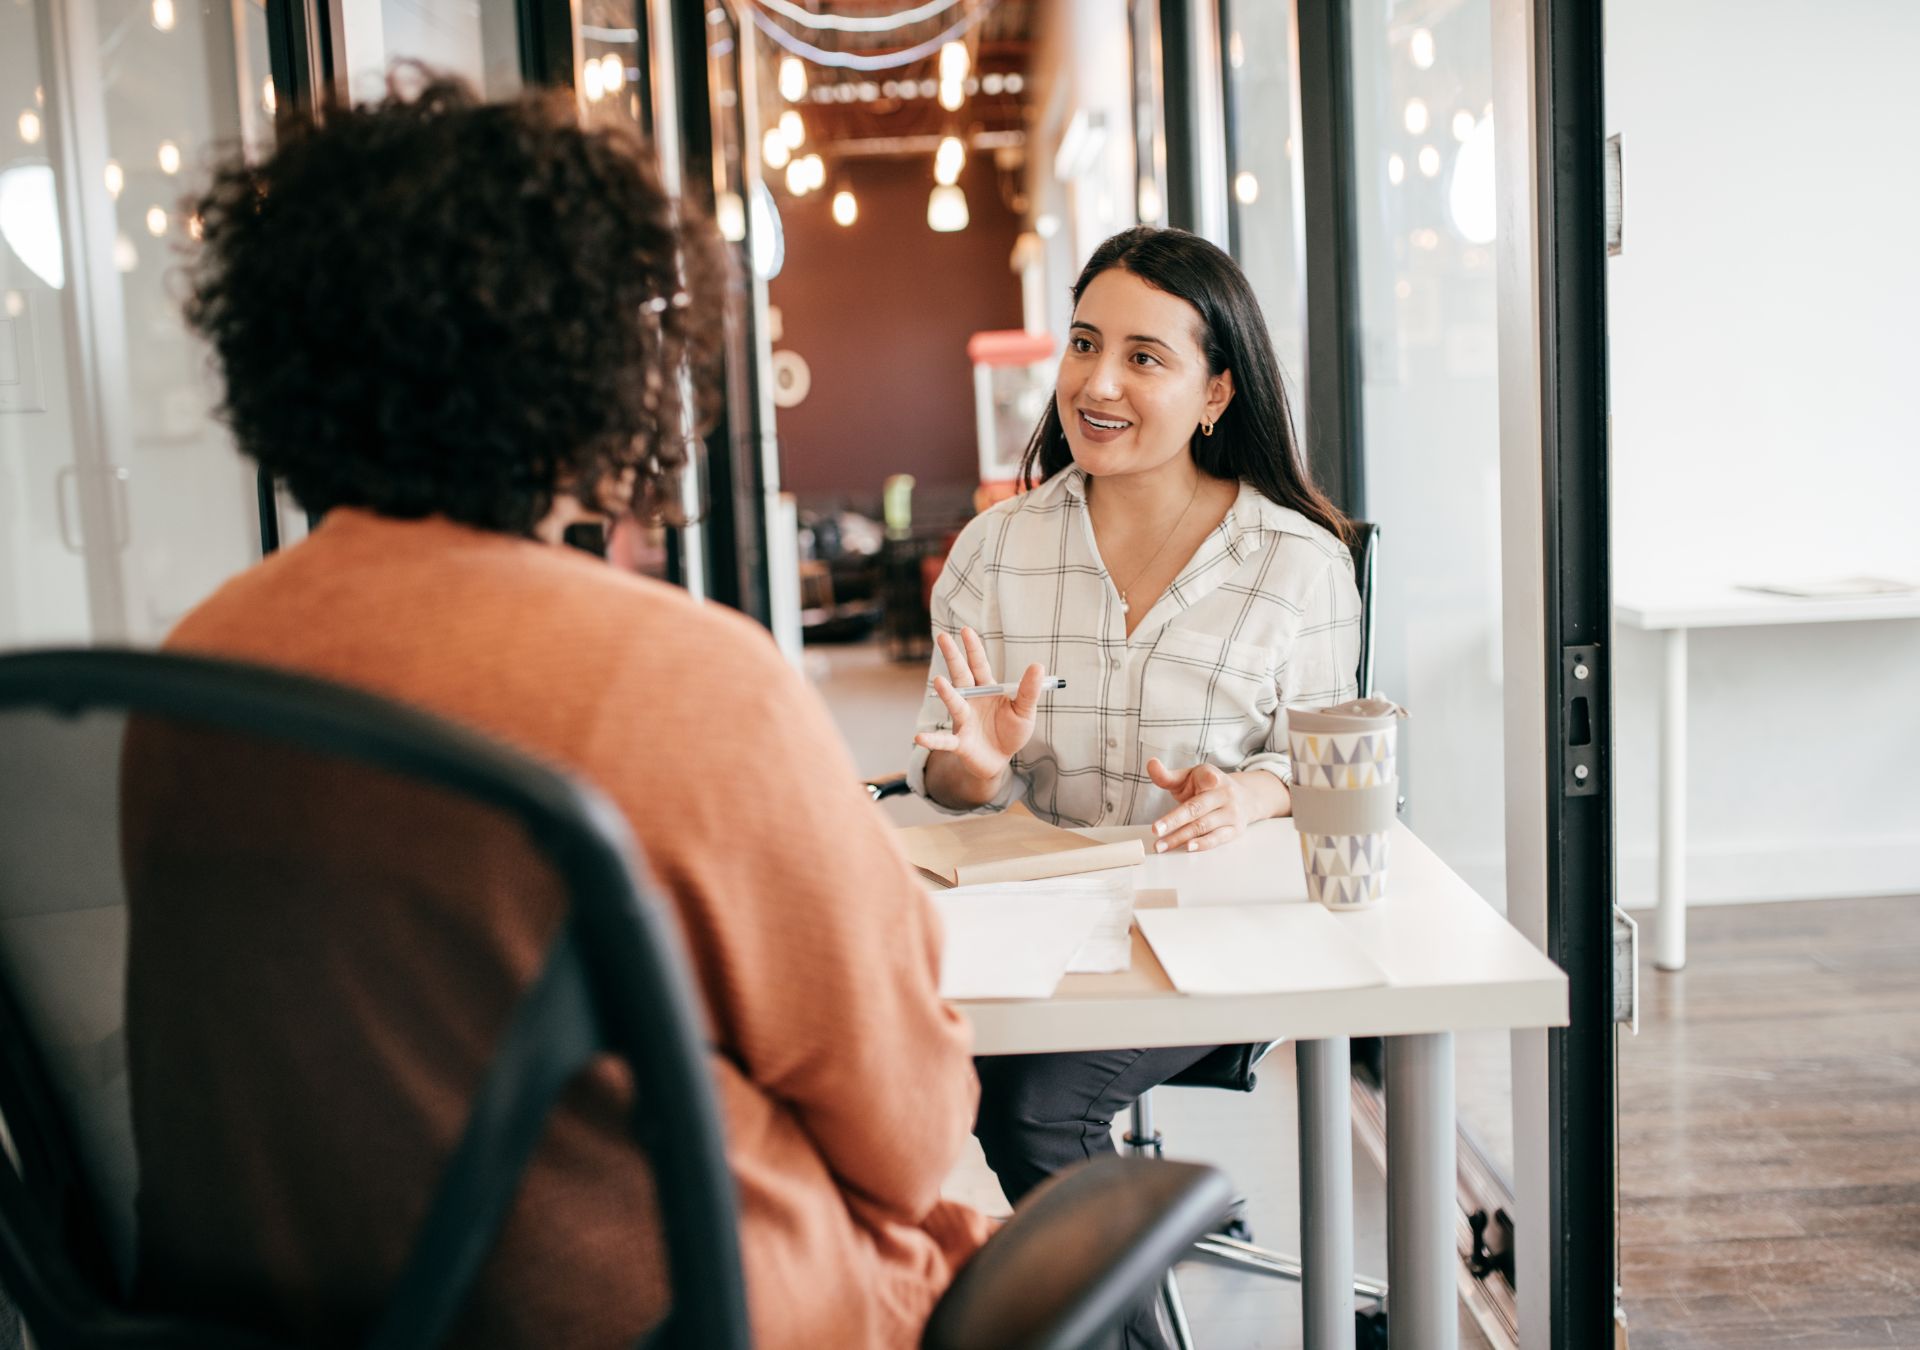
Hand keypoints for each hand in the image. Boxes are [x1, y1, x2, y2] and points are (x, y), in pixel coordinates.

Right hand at [913, 628, 1045, 786]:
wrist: (1000, 760)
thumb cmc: (1010, 732)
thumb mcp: (1025, 710)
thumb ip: (1029, 690)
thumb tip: (1038, 665)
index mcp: (987, 690)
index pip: (979, 665)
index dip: (973, 648)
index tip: (966, 630)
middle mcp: (971, 701)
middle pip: (961, 676)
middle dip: (953, 657)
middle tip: (942, 637)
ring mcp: (964, 721)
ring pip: (954, 704)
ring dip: (947, 694)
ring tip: (938, 681)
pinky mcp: (960, 743)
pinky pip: (945, 741)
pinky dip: (933, 740)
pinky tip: (919, 738)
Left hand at [1146, 759, 1279, 853]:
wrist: (1245, 797)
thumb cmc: (1208, 786)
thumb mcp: (1190, 776)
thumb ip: (1168, 775)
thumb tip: (1151, 763)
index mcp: (1212, 777)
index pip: (1205, 779)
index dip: (1199, 783)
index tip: (1182, 788)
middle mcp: (1225, 794)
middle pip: (1196, 809)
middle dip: (1174, 820)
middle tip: (1155, 830)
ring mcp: (1231, 813)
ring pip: (1203, 826)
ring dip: (1180, 837)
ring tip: (1161, 846)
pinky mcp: (1235, 830)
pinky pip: (1217, 838)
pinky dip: (1202, 844)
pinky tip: (1188, 847)